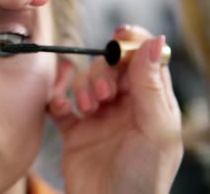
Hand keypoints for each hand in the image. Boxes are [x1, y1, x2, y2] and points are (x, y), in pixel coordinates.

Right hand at [50, 25, 182, 193]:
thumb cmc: (142, 177)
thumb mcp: (156, 130)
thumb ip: (151, 86)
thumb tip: (155, 41)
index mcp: (151, 103)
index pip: (144, 60)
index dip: (132, 44)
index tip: (119, 36)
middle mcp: (125, 106)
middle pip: (110, 67)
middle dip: (103, 72)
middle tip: (103, 94)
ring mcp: (98, 117)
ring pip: (84, 81)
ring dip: (81, 87)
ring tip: (87, 109)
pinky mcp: (74, 130)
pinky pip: (61, 105)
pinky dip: (57, 101)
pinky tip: (62, 110)